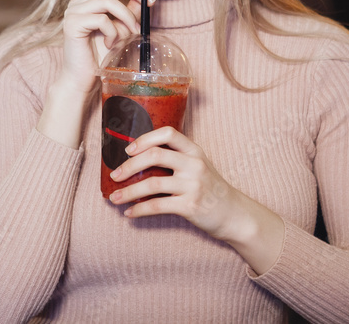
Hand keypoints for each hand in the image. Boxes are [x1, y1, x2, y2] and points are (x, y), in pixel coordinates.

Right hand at [58, 0, 154, 93]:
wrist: (84, 79)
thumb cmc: (101, 55)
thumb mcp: (123, 28)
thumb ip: (133, 9)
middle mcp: (79, 2)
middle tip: (150, 2)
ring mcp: (73, 11)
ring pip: (108, 1)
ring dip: (126, 17)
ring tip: (131, 33)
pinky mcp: (72, 24)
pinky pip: (101, 20)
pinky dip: (113, 32)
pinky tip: (111, 45)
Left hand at [108, 126, 248, 240]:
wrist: (234, 214)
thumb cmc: (210, 189)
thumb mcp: (198, 166)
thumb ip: (177, 159)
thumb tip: (139, 160)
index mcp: (194, 151)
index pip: (168, 133)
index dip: (145, 138)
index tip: (128, 149)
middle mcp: (194, 164)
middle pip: (154, 156)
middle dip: (129, 166)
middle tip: (115, 176)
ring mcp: (193, 185)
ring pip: (152, 184)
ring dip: (128, 192)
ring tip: (114, 199)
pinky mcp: (190, 206)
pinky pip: (157, 206)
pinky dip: (139, 210)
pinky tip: (129, 214)